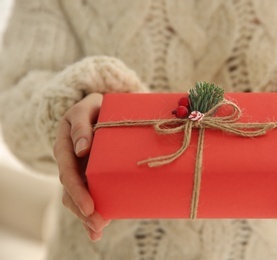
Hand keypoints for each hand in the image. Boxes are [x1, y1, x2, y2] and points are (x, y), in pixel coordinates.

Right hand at [54, 93, 109, 240]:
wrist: (101, 107)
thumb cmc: (95, 106)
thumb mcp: (86, 107)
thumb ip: (81, 124)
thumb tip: (82, 149)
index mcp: (65, 145)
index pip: (68, 172)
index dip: (78, 191)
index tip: (90, 207)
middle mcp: (70, 161)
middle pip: (71, 190)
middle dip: (83, 210)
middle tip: (98, 225)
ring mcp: (80, 169)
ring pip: (77, 197)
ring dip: (87, 216)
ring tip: (98, 231)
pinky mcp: (91, 174)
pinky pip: (89, 194)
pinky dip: (92, 213)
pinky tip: (96, 231)